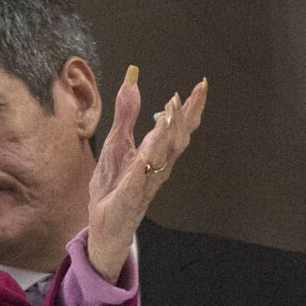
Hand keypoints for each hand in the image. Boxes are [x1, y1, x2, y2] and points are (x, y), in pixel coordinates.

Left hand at [86, 68, 207, 280]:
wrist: (103, 225)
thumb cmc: (114, 185)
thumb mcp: (116, 142)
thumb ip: (126, 114)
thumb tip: (132, 80)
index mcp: (155, 153)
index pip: (177, 127)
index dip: (190, 107)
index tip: (202, 85)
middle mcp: (156, 168)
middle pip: (177, 141)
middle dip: (184, 118)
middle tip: (191, 95)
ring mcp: (144, 184)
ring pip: (160, 160)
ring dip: (166, 137)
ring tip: (170, 115)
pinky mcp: (128, 199)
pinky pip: (136, 184)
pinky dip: (141, 170)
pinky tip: (143, 158)